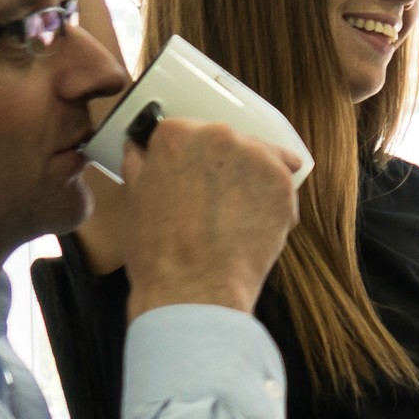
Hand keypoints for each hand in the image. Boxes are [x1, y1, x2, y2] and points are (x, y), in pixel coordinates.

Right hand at [117, 119, 304, 318]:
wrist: (196, 287)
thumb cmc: (158, 249)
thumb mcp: (134, 197)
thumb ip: (141, 163)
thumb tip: (140, 147)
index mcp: (176, 134)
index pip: (184, 131)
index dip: (185, 157)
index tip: (187, 173)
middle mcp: (219, 135)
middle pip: (223, 141)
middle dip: (218, 166)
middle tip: (209, 200)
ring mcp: (257, 157)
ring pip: (256, 159)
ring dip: (247, 179)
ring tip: (230, 215)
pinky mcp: (284, 183)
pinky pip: (279, 184)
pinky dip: (269, 200)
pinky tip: (250, 224)